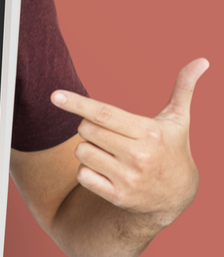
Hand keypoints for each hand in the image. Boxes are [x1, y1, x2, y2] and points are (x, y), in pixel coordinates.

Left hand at [50, 58, 208, 229]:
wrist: (178, 195)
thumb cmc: (172, 149)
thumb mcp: (178, 120)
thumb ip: (183, 89)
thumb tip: (201, 60)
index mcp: (149, 132)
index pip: (104, 113)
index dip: (77, 104)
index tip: (54, 96)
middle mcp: (138, 155)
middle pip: (87, 130)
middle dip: (90, 128)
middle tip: (108, 134)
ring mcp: (128, 177)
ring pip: (82, 152)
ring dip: (88, 150)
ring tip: (110, 154)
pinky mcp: (118, 196)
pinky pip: (82, 175)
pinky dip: (87, 171)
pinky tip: (106, 172)